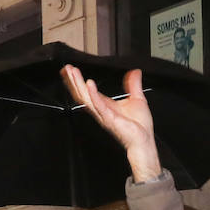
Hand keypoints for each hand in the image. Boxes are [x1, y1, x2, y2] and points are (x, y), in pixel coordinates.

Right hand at [60, 65, 162, 181]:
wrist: (143, 140)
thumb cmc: (139, 127)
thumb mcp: (137, 99)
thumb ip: (134, 84)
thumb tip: (135, 72)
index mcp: (105, 105)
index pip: (88, 91)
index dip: (78, 81)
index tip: (71, 70)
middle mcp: (101, 110)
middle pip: (82, 94)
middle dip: (73, 81)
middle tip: (66, 69)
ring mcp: (103, 114)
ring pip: (86, 98)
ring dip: (78, 85)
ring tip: (72, 73)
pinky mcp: (109, 118)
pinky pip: (98, 106)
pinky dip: (93, 94)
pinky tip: (89, 84)